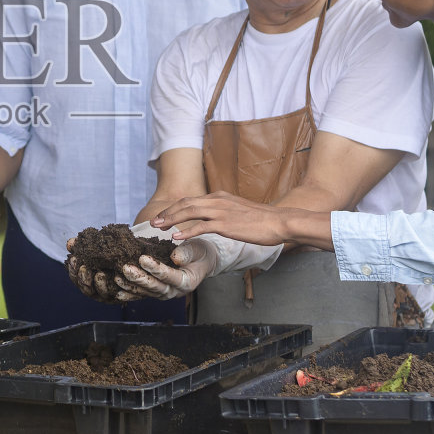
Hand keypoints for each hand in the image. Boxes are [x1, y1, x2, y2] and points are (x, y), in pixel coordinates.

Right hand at [64, 236, 122, 303]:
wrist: (132, 257)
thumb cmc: (111, 252)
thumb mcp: (97, 247)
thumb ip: (82, 246)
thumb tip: (70, 243)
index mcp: (86, 277)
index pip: (75, 277)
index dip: (72, 269)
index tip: (73, 258)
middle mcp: (94, 288)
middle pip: (84, 287)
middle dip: (82, 278)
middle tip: (83, 267)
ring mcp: (105, 293)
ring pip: (97, 293)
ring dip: (97, 284)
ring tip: (99, 273)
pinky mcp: (118, 296)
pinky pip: (112, 294)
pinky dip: (110, 287)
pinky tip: (111, 278)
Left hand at [116, 238, 219, 300]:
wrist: (199, 261)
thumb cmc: (199, 253)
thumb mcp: (197, 249)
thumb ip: (187, 253)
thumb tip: (175, 257)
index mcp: (187, 282)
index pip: (169, 276)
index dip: (156, 268)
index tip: (143, 258)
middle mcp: (175, 291)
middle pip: (155, 287)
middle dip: (139, 278)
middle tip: (126, 268)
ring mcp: (164, 294)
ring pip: (146, 292)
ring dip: (131, 286)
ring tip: (118, 278)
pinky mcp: (156, 293)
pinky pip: (142, 295)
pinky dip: (130, 294)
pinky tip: (118, 292)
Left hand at [151, 192, 283, 245]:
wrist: (280, 221)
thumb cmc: (262, 220)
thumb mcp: (238, 210)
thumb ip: (224, 212)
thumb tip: (214, 220)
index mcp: (220, 196)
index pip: (191, 199)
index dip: (174, 208)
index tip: (163, 216)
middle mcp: (218, 200)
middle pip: (185, 203)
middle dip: (167, 212)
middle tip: (153, 222)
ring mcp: (221, 211)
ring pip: (189, 212)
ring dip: (171, 219)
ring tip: (158, 228)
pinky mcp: (226, 224)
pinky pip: (201, 226)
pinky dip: (186, 231)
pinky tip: (175, 237)